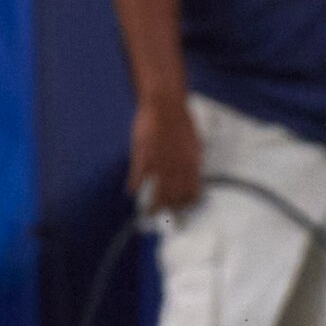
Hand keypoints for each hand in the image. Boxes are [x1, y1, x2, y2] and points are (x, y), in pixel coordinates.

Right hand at [130, 94, 202, 214]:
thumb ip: (192, 160)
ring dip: (152, 207)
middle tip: (167, 219)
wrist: (164, 106)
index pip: (192, 191)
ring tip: (148, 214)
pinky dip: (133, 187)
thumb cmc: (180, 120)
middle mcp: (176, 169)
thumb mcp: (194, 142)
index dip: (188, 202)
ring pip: (156, 193)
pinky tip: (130, 192)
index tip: (184, 207)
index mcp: (191, 165)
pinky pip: (137, 178)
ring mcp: (159, 165)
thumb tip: (193, 172)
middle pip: (174, 197)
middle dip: (171, 211)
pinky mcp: (143, 158)